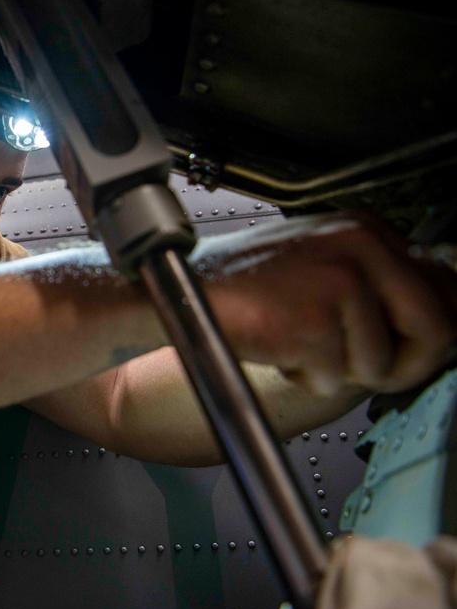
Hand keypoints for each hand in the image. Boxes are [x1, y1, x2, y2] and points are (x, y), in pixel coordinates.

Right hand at [195, 212, 456, 395]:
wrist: (178, 290)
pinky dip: (303, 377)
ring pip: (384, 363)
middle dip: (403, 362)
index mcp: (366, 230)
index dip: (427, 334)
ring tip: (298, 343)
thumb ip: (380, 291)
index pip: (446, 288)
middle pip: (438, 327)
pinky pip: (334, 377)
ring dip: (339, 371)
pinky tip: (277, 346)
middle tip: (357, 363)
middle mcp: (361, 244)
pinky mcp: (313, 316)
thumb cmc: (242, 289)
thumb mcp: (323, 273)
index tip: (402, 349)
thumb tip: (437, 328)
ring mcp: (339, 278)